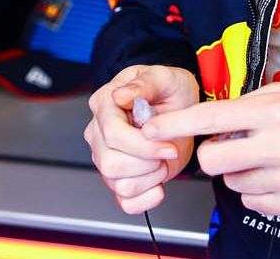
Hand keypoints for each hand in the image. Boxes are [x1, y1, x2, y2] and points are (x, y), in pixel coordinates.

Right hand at [84, 65, 198, 213]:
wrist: (180, 108)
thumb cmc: (169, 90)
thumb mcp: (165, 78)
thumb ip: (145, 83)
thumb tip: (121, 95)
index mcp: (104, 105)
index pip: (113, 134)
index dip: (144, 146)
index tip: (169, 146)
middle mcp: (99, 132)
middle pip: (111, 163)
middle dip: (147, 163)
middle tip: (166, 151)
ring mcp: (106, 157)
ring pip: (118, 184)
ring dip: (149, 178)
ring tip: (161, 161)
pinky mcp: (119, 178)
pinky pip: (126, 202)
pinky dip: (147, 198)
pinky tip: (158, 182)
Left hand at [143, 81, 279, 217]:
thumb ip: (253, 104)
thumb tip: (216, 117)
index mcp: (276, 111)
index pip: (210, 118)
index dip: (176, 125)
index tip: (153, 129)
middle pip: (213, 161)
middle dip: (214, 154)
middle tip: (232, 146)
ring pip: (234, 184)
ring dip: (241, 172)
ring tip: (267, 159)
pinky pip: (256, 202)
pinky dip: (260, 191)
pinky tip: (279, 176)